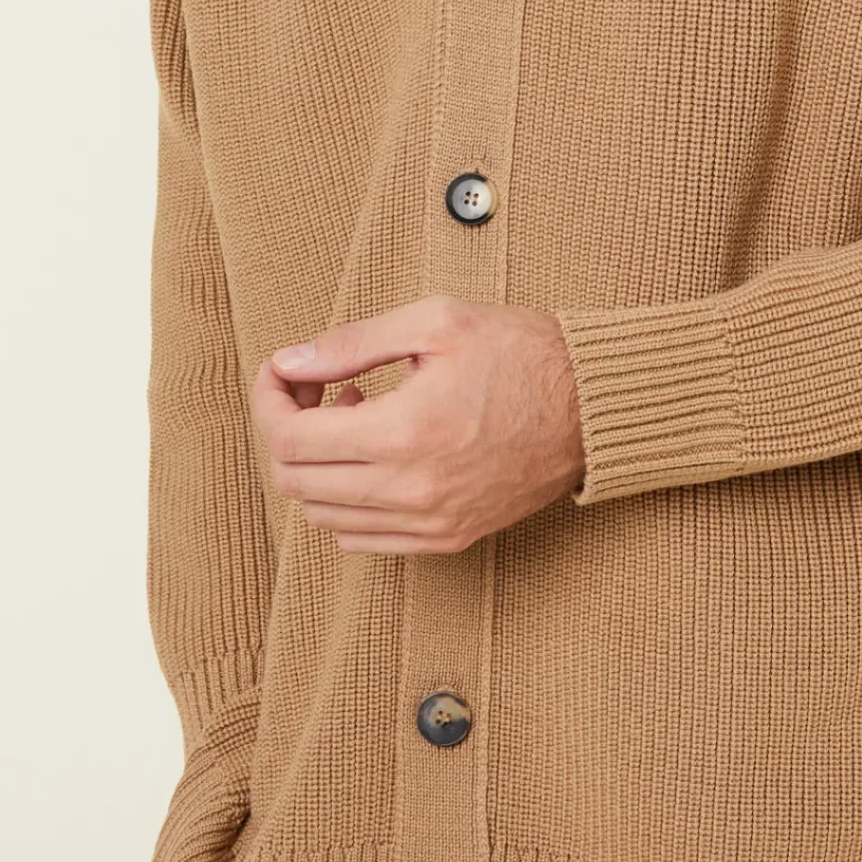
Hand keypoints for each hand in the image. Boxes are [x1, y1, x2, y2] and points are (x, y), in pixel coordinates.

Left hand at [250, 295, 586, 553]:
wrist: (592, 407)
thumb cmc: (521, 353)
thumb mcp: (436, 321)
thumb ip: (353, 342)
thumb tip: (288, 361)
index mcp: (403, 432)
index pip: (289, 439)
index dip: (269, 401)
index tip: (282, 372)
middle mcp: (410, 489)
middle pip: (295, 482)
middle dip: (286, 430)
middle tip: (313, 389)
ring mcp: (429, 522)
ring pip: (323, 516)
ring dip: (316, 466)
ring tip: (352, 415)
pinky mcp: (447, 537)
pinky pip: (363, 539)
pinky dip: (346, 502)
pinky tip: (374, 456)